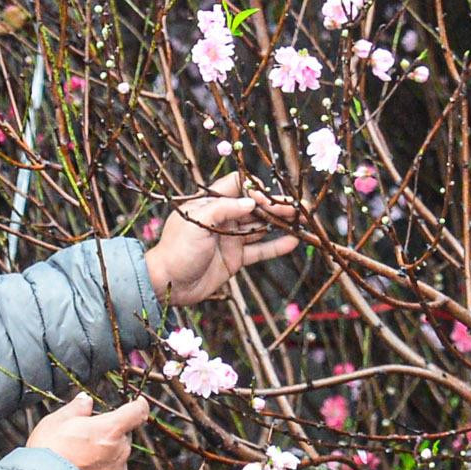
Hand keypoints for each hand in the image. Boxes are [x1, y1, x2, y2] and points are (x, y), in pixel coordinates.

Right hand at [27, 393, 151, 469]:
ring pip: (119, 457)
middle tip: (86, 438)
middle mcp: (119, 451)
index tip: (138, 403)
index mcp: (110, 429)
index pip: (136, 412)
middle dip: (110, 434)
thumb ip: (77, 408)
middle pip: (124, 436)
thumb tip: (86, 400)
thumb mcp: (56, 421)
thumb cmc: (48, 453)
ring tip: (80, 460)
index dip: (138, 406)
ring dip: (107, 455)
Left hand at [145, 172, 300, 305]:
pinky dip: (276, 246)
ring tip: (302, 220)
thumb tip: (251, 201)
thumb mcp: (196, 223)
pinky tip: (293, 241)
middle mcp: (222, 218)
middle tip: (298, 207)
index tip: (267, 197)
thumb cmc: (177, 250)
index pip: (236, 185)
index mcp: (209, 203)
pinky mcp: (235, 258)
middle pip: (254, 206)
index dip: (254, 188)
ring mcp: (230, 238)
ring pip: (260, 226)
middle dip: (275, 205)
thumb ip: (224, 209)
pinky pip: (259, 250)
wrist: (168, 285)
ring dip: (280, 223)